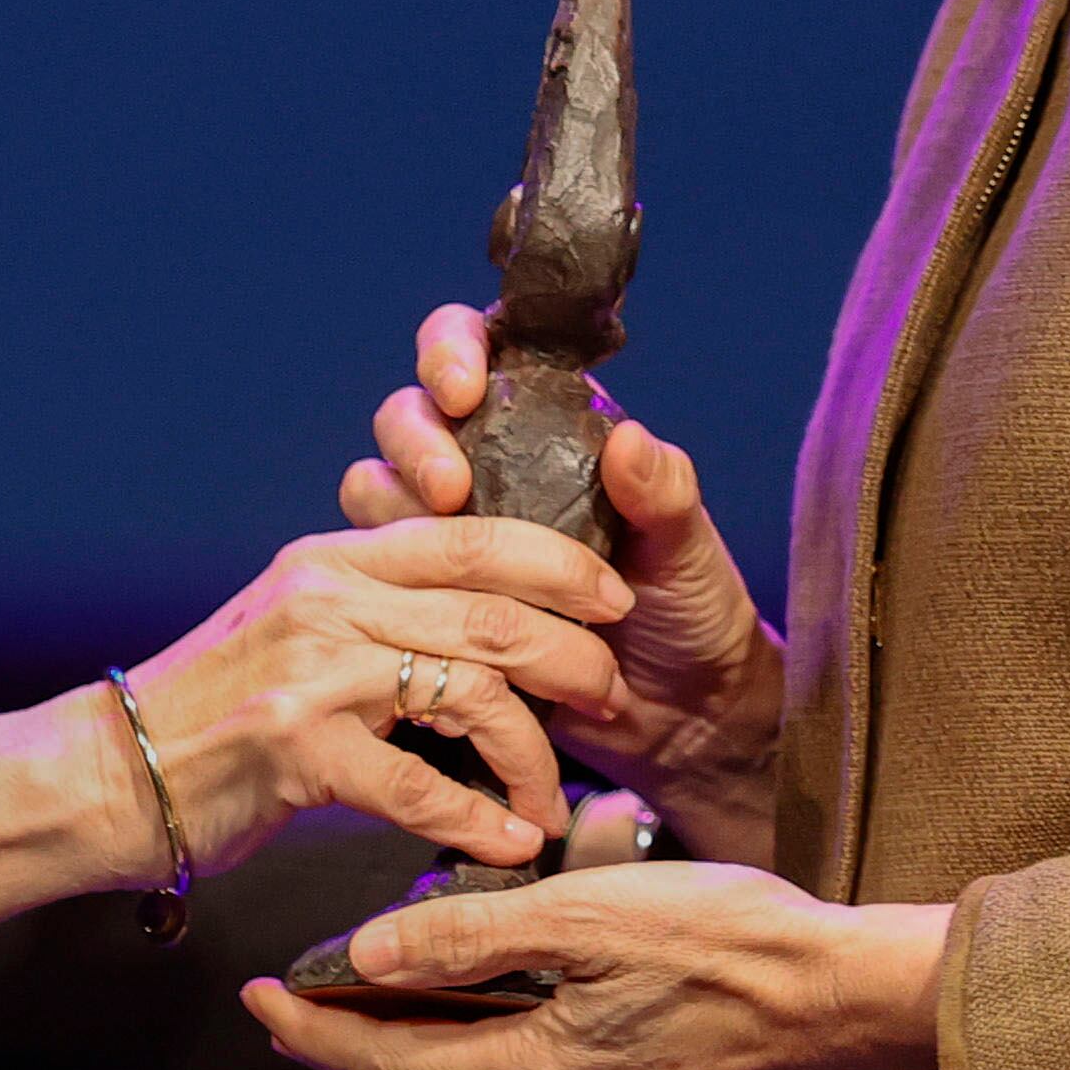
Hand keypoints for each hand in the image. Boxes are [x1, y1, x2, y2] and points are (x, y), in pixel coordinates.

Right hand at [0, 516, 631, 954]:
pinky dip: (477, 821)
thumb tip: (487, 623)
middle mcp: (328, 598)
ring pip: (472, 692)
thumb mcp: (296, 629)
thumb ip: (377, 612)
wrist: (110, 774)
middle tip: (613, 698)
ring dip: (534, 754)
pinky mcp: (298, 750)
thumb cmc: (216, 714)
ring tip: (555, 799)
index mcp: (335, 560)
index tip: (615, 598)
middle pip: (492, 609)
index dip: (559, 561)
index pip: (473, 534)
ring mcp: (312, 672)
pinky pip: (419, 786)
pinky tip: (507, 845)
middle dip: (573, 656)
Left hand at [241, 865, 950, 1069]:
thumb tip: (367, 951)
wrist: (843, 993)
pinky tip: (479, 993)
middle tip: (290, 998)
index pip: (389, 1063)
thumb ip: (470, 934)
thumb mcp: (585, 914)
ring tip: (368, 987)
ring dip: (418, 1035)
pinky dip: (482, 1034)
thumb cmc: (727, 940)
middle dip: (352, 1038)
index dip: (315, 1029)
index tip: (256, 999)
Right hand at [344, 306, 784, 861]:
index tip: (464, 390)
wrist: (680, 721)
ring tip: (445, 558)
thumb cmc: (693, 614)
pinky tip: (430, 616)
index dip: (452, 349)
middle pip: (409, 416)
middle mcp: (488, 468)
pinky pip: (381, 578)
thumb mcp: (685, 549)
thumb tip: (629, 438)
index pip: (476, 349)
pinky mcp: (430, 606)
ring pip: (376, 491)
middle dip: (414, 440)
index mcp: (545, 427)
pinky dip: (395, 588)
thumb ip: (663, 491)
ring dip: (394, 513)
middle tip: (448, 492)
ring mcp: (452, 539)